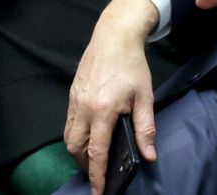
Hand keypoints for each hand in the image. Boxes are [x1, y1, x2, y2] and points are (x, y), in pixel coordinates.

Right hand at [65, 0, 158, 194]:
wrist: (114, 37)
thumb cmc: (132, 65)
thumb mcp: (144, 96)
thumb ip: (146, 128)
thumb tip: (149, 155)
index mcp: (102, 110)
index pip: (97, 151)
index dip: (97, 174)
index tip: (98, 191)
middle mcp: (83, 109)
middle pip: (76, 148)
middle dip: (85, 165)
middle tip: (98, 173)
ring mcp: (74, 102)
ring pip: (68, 137)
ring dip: (79, 152)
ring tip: (94, 158)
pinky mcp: (72, 95)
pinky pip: (68, 124)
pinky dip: (75, 136)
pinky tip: (89, 136)